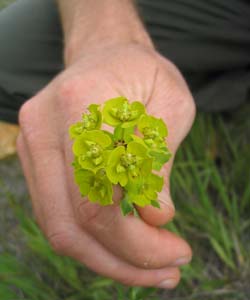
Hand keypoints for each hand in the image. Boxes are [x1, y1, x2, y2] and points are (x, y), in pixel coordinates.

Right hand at [17, 43, 194, 287]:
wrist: (105, 56)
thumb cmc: (142, 74)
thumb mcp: (171, 104)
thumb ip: (159, 161)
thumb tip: (156, 217)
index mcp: (79, 106)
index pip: (97, 197)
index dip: (135, 239)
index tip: (176, 251)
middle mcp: (42, 129)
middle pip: (71, 223)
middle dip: (122, 259)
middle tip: (167, 271)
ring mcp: (31, 147)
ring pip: (59, 228)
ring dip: (107, 257)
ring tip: (152, 266)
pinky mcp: (36, 162)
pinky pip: (59, 215)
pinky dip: (93, 239)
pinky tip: (125, 244)